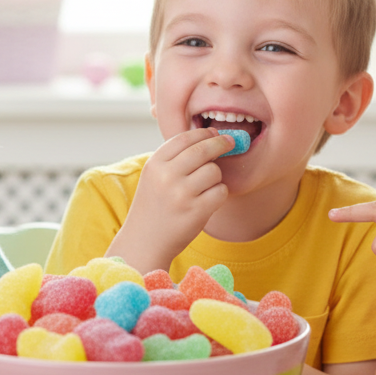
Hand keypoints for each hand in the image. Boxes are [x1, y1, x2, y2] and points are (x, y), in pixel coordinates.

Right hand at [110, 128, 234, 271]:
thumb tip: (211, 136)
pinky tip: (208, 200)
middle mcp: (167, 176)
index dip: (204, 133)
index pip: (185, 138)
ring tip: (205, 187)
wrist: (145, 241)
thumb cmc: (155, 205)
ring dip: (216, 177)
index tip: (215, 133)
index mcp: (155, 164)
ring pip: (214, 171)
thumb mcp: (154, 176)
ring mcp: (181, 194)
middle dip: (220, 143)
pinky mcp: (196, 211)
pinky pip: (221, 191)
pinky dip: (219, 194)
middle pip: (203, 150)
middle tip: (230, 142)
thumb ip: (176, 157)